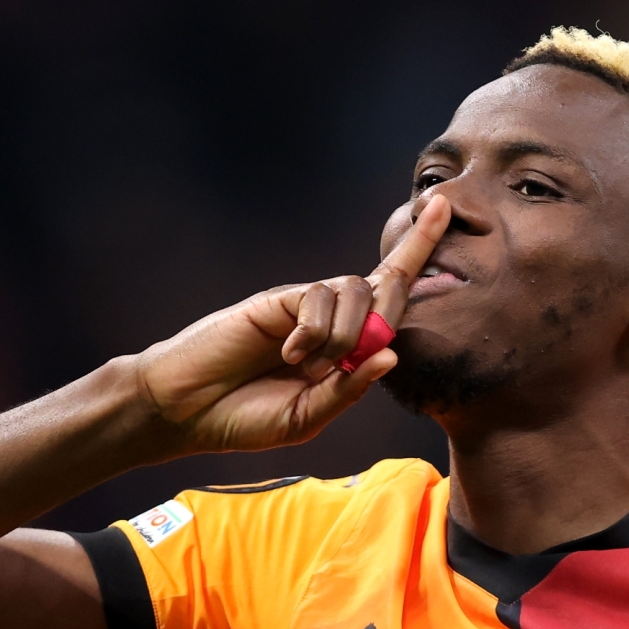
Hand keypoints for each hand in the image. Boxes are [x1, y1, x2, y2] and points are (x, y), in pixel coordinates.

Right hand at [133, 194, 449, 452]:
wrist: (186, 409)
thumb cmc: (244, 417)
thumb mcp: (306, 418)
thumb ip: (347, 391)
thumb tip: (391, 353)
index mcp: (344, 351)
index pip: (390, 303)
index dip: (418, 257)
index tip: (443, 210)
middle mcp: (330, 322)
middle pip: (386, 282)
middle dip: (414, 256)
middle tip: (417, 250)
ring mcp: (304, 307)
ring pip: (357, 293)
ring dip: (347, 335)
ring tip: (311, 365)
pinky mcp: (278, 299)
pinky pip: (319, 298)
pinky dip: (315, 332)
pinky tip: (290, 353)